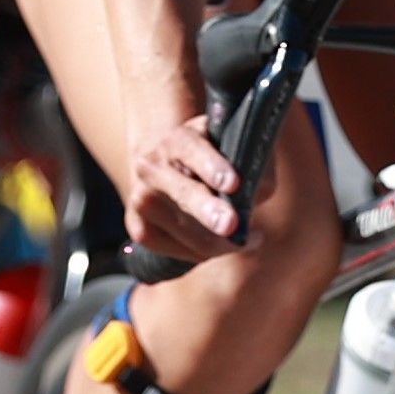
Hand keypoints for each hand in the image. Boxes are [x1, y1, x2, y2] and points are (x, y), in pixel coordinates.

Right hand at [122, 106, 242, 261]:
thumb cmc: (208, 155)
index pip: (192, 150)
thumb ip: (249, 163)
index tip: (233, 183)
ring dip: (225, 241)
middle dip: (209, 211)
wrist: (161, 163)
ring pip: (189, 232)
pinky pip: (180, 252)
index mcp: (175, 140)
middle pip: (185, 194)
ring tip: (252, 238)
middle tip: (232, 225)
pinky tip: (224, 244)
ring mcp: (140, 199)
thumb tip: (255, 196)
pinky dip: (208, 253)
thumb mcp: (229, 145)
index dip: (213, 167)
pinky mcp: (138, 229)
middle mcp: (151, 167)